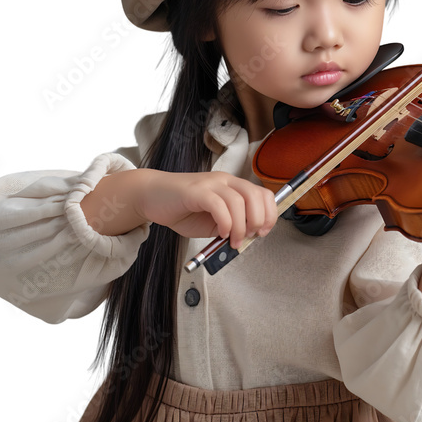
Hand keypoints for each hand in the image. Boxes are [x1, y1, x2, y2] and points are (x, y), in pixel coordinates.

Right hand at [136, 171, 278, 246]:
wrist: (152, 196)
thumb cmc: (182, 208)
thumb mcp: (214, 220)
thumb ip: (231, 225)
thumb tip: (248, 237)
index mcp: (232, 186)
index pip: (263, 194)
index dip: (269, 214)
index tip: (263, 232)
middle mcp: (224, 181)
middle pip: (255, 195)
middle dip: (259, 220)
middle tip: (250, 236)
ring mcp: (210, 184)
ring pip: (239, 201)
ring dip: (241, 226)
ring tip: (233, 241)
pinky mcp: (196, 191)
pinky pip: (218, 204)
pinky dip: (225, 222)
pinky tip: (221, 232)